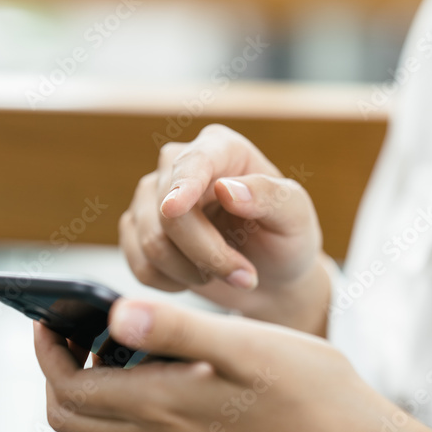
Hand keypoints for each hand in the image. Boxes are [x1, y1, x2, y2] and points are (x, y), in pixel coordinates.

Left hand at [34, 298, 431, 431]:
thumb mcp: (244, 345)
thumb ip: (175, 329)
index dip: (48, 351)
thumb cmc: (308, 390)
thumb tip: (114, 314)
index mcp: (161, 406)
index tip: (50, 316)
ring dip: (85, 394)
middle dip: (58, 372)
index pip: (69, 389)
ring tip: (112, 350)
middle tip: (76, 330)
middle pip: (70, 419)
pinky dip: (116, 413)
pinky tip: (153, 378)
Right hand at [119, 124, 329, 334]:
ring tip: (225, 274)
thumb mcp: (295, 217)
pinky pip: (140, 265)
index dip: (183, 186)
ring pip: (151, 242)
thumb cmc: (285, 240)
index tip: (175, 209)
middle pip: (169, 214)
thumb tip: (227, 190)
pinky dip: (171, 282)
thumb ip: (270, 197)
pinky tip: (196, 276)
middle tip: (244, 277)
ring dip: (192, 272)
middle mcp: (178, 165)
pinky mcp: (137, 229)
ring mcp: (151, 197)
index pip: (194, 162)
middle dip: (207, 254)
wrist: (270, 278)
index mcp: (221, 149)